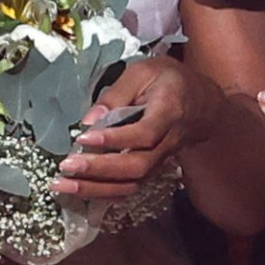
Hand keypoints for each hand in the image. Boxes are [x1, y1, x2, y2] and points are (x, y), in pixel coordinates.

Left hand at [52, 56, 193, 205]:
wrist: (201, 103)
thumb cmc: (169, 81)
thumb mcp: (143, 72)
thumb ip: (116, 93)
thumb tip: (88, 120)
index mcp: (169, 111)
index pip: (144, 133)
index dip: (115, 139)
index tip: (84, 138)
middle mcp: (168, 142)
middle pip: (137, 165)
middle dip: (100, 169)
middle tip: (67, 166)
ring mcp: (161, 160)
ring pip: (132, 182)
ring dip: (96, 188)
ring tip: (63, 185)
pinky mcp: (152, 170)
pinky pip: (130, 187)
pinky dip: (103, 193)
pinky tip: (78, 190)